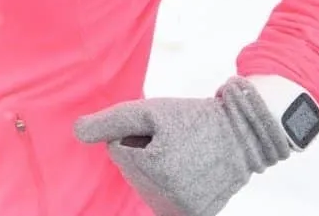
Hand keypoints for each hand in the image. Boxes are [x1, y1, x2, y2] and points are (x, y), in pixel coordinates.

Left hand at [74, 77, 291, 215]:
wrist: (243, 135)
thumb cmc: (192, 118)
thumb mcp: (148, 112)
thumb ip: (108, 122)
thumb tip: (75, 133)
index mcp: (152, 170)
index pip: (117, 150)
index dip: (136, 134)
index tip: (161, 130)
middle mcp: (166, 198)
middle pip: (131, 171)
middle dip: (144, 153)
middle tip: (174, 141)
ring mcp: (181, 211)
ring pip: (146, 186)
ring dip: (156, 170)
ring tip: (183, 154)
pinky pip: (164, 199)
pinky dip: (170, 185)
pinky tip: (189, 172)